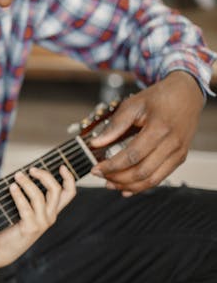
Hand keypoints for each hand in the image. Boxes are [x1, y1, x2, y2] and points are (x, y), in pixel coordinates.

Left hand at [0, 166, 75, 266]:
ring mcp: (41, 223)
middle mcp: (50, 217)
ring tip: (17, 176)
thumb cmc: (13, 224)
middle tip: (31, 169)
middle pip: (56, 190)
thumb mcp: (26, 209)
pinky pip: (25, 207)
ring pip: (39, 197)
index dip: (69, 179)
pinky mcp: (30, 228)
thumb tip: (24, 173)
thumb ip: (30, 196)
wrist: (3, 248)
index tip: (61, 166)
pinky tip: (12, 187)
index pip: (69, 193)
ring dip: (27, 183)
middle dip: (44, 176)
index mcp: (52, 211)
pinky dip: (18, 195)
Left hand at [89, 71, 203, 195]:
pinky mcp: (179, 158)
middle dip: (117, 178)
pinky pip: (160, 178)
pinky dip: (142, 186)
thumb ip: (115, 125)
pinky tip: (126, 188)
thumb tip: (96, 143)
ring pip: (152, 179)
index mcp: (159, 129)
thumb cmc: (159, 98)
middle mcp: (172, 144)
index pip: (132, 155)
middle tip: (100, 176)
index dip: (112, 166)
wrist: (186, 94)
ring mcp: (178, 153)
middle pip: (142, 171)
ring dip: (128, 186)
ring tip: (110, 184)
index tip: (95, 168)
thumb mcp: (133, 105)